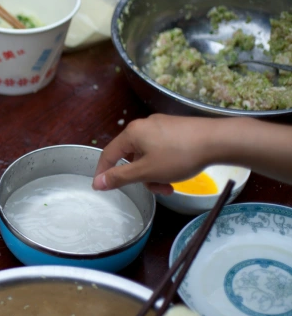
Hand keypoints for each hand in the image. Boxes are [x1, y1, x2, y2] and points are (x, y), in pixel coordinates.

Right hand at [92, 114, 216, 194]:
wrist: (218, 140)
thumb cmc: (179, 156)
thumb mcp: (147, 171)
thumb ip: (120, 177)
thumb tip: (97, 182)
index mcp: (132, 133)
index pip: (109, 154)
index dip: (103, 172)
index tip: (100, 188)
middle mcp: (144, 125)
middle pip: (131, 155)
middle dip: (140, 176)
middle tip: (155, 189)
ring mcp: (161, 125)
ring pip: (148, 154)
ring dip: (154, 173)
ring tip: (170, 185)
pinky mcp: (176, 128)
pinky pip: (161, 148)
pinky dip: (164, 163)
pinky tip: (178, 171)